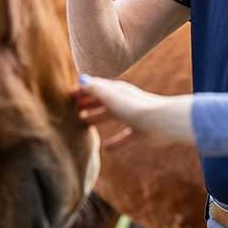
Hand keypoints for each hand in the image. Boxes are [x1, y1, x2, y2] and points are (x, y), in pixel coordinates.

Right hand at [72, 75, 193, 147]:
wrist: (159, 122)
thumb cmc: (133, 106)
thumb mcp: (109, 96)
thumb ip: (94, 88)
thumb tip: (81, 79)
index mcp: (117, 90)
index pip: (96, 87)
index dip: (82, 90)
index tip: (68, 95)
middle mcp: (124, 101)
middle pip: (102, 101)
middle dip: (88, 104)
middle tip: (72, 110)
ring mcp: (132, 117)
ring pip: (110, 116)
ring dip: (97, 118)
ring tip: (83, 124)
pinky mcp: (139, 133)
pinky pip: (124, 137)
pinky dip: (115, 142)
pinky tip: (106, 148)